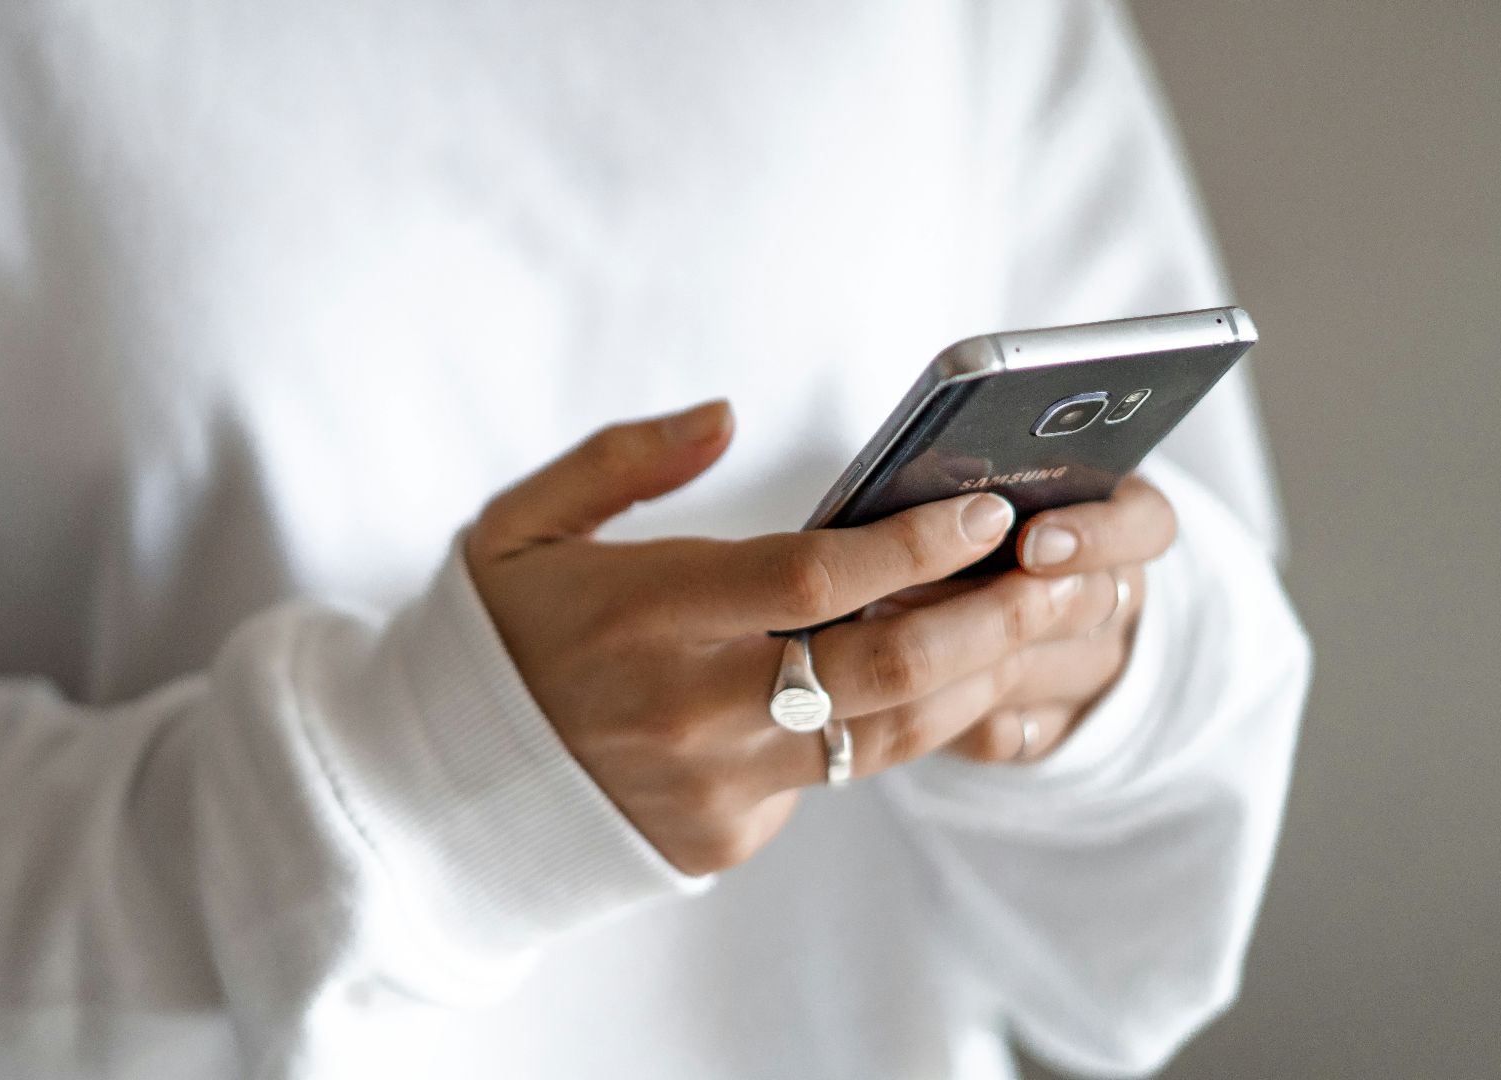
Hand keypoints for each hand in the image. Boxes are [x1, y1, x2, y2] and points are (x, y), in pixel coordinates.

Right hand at [465, 401, 1138, 873]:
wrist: (439, 790)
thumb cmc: (494, 637)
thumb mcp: (521, 525)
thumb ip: (621, 459)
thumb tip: (725, 415)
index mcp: (641, 613)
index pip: (809, 578)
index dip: (910, 542)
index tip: (984, 508)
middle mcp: (688, 707)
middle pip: (880, 666)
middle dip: (991, 615)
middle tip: (1061, 570)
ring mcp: (713, 784)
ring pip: (885, 735)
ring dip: (973, 676)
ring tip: (1035, 620)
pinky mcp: (725, 836)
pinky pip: (834, 780)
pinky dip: (888, 728)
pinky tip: (937, 679)